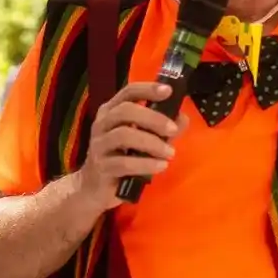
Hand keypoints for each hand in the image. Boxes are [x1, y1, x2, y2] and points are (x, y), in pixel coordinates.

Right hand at [82, 81, 186, 209]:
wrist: (95, 188)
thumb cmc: (122, 157)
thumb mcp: (144, 140)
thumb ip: (163, 128)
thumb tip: (182, 118)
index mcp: (112, 111)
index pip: (128, 92)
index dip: (147, 89)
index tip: (168, 91)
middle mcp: (102, 124)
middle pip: (125, 111)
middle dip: (153, 118)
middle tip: (173, 130)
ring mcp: (99, 145)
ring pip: (124, 135)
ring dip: (152, 143)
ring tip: (170, 153)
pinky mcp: (101, 167)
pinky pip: (124, 163)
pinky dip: (146, 164)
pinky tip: (161, 166)